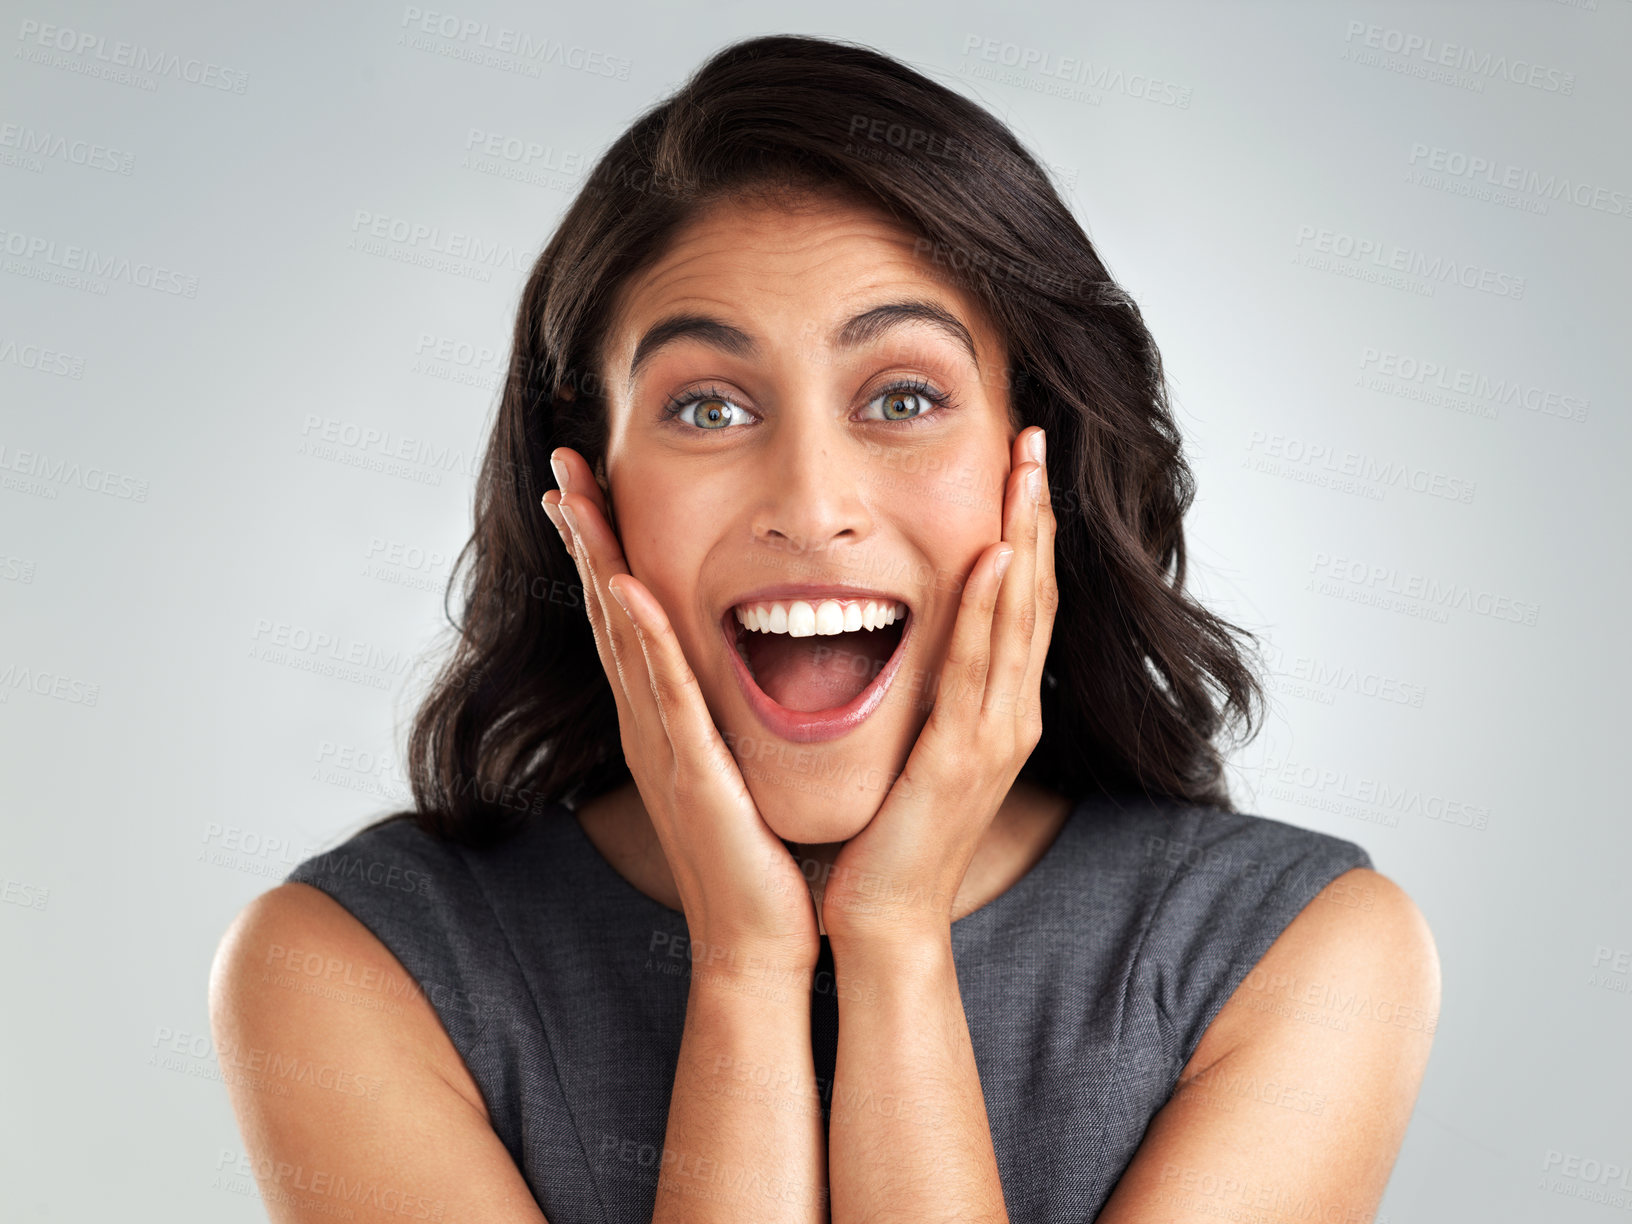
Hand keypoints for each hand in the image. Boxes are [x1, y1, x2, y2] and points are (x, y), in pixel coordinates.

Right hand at [541, 448, 821, 977]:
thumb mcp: (735, 768)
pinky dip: (644, 642)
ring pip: (624, 641)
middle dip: (586, 537)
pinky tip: (628, 591)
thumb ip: (724, 717)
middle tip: (565, 466)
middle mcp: (650, 727)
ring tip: (579, 500)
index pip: (627, 618)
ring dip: (599, 566)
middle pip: (608, 613)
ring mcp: (664, 749)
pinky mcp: (692, 776)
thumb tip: (741, 663)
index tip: (589, 488)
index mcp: (664, 722)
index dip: (603, 550)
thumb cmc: (757, 859)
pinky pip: (666, 697)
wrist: (759, 942)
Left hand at [819, 425, 1057, 951]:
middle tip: (1032, 440)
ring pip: (1017, 620)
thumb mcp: (914, 742)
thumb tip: (911, 631)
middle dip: (1034, 513)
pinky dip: (989, 611)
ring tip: (1024, 472)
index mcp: (996, 709)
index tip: (1019, 465)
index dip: (1026, 529)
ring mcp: (994, 737)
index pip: (1019, 601)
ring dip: (1023, 539)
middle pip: (1032, 595)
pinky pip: (977, 671)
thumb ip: (925, 688)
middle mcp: (1009, 715)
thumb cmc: (889, 833)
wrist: (882, 916)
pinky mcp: (961, 760)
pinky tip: (995, 558)